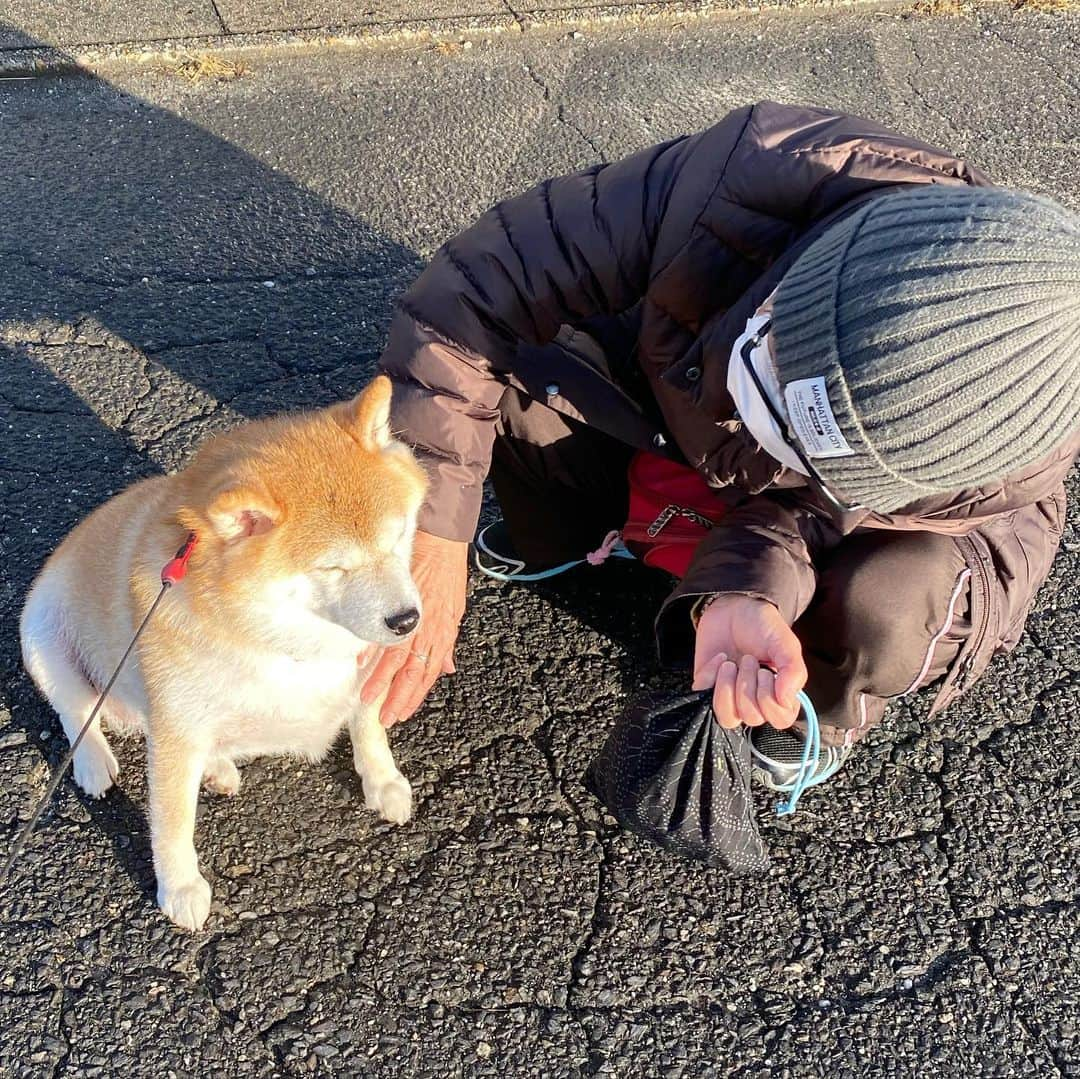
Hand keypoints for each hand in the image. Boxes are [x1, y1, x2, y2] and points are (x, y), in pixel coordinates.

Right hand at [360, 531, 467, 727]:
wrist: (440, 541)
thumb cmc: (446, 572)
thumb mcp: (455, 609)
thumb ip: (447, 641)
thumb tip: (447, 667)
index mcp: (442, 633)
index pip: (429, 673)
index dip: (416, 695)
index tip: (404, 712)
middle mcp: (428, 630)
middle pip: (412, 672)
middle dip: (398, 698)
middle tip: (386, 717)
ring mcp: (413, 619)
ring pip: (396, 659)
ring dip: (381, 682)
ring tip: (369, 700)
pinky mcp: (398, 605)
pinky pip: (383, 632)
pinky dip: (372, 650)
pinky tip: (362, 665)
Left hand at [691, 595, 806, 729]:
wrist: (733, 607)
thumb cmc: (762, 627)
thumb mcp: (785, 644)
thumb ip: (793, 671)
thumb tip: (786, 698)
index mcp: (779, 694)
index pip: (780, 720)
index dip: (771, 701)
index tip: (767, 673)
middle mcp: (755, 700)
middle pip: (752, 717)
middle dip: (748, 685)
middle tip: (749, 660)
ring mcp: (729, 696)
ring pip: (727, 717)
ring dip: (727, 688)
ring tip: (730, 664)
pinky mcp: (707, 687)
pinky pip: (705, 697)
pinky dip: (711, 675)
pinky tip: (720, 658)